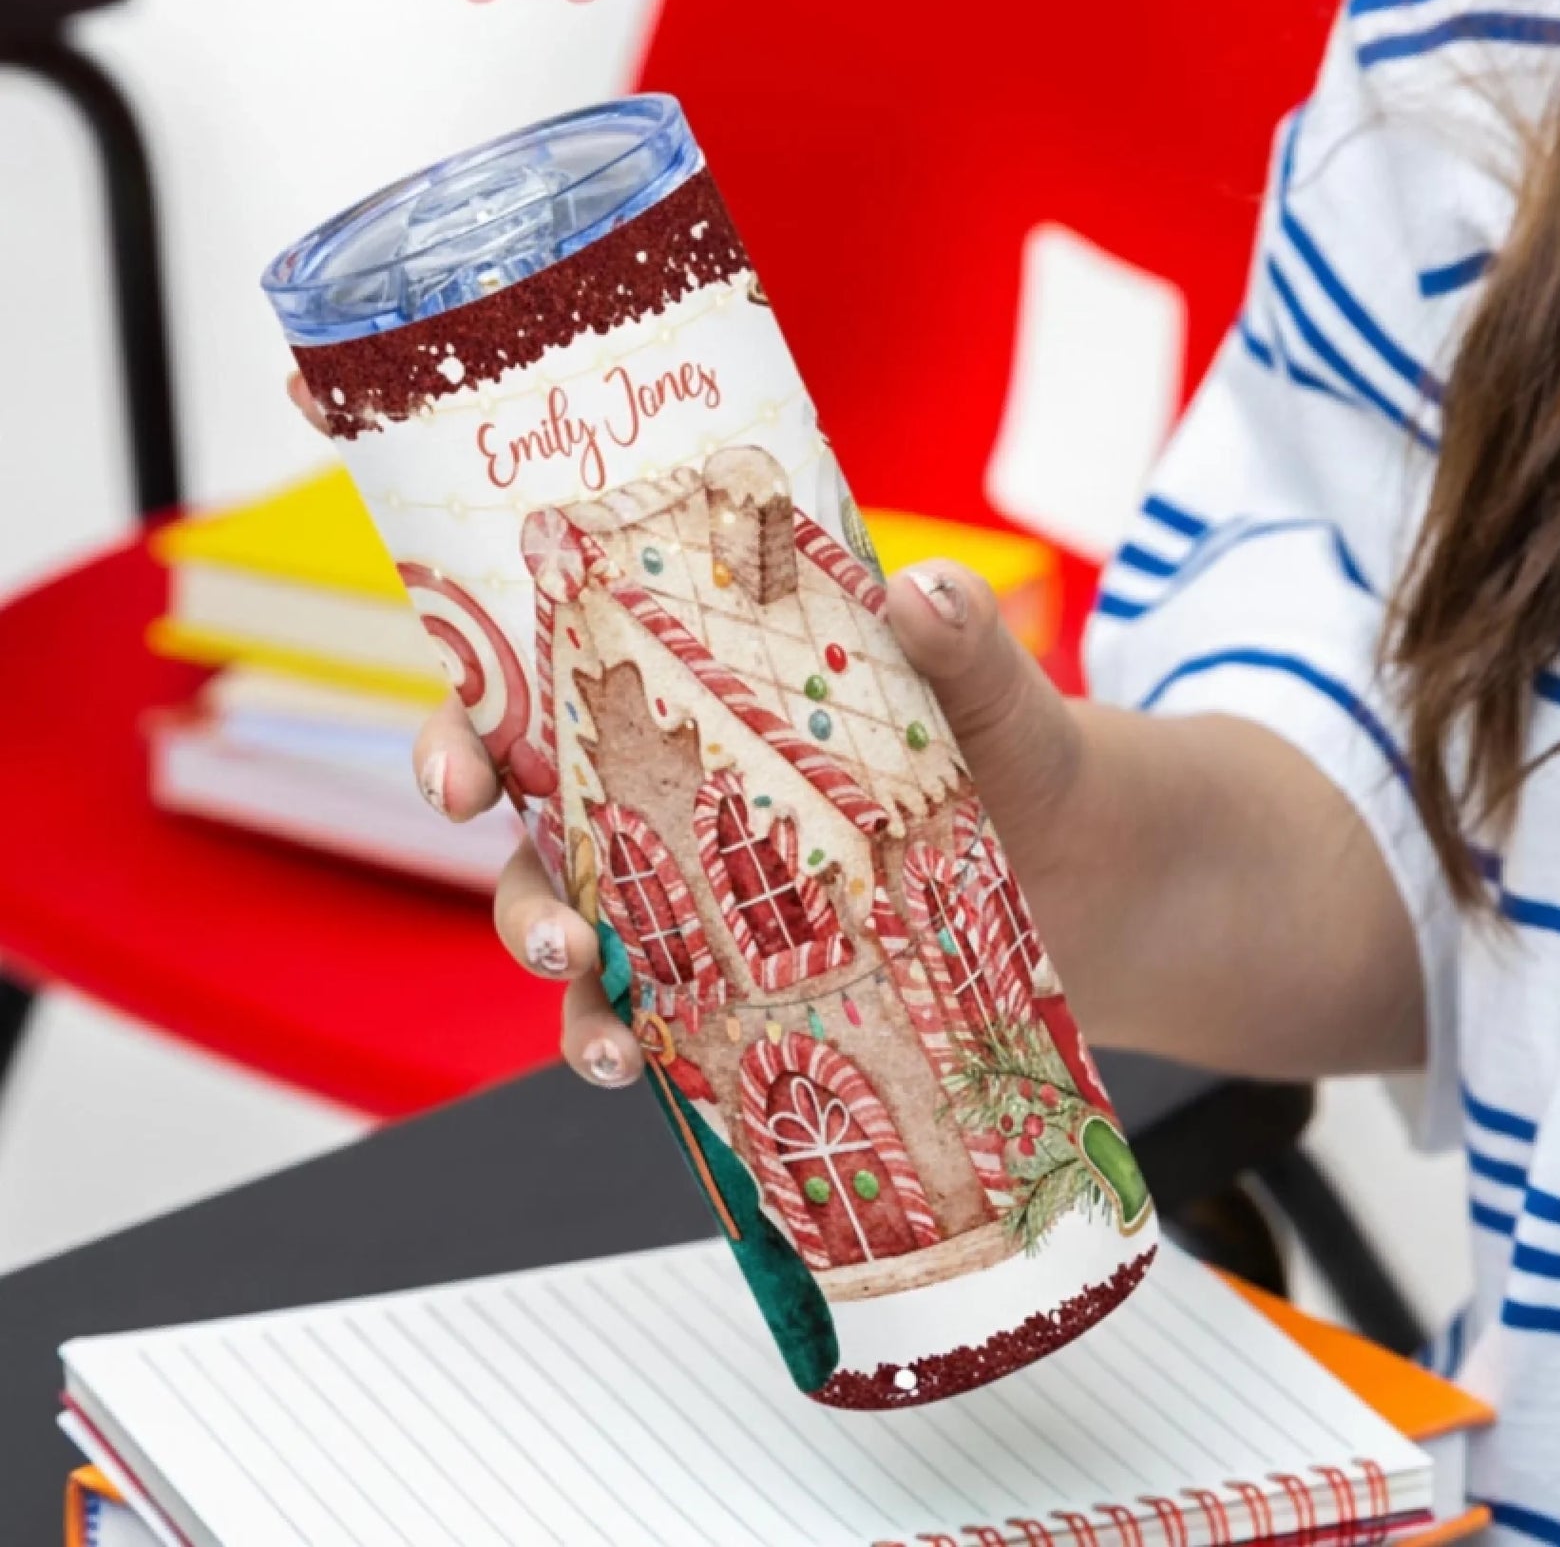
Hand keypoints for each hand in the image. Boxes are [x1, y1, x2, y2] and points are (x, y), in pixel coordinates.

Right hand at [285, 372, 1095, 1089]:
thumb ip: (966, 647)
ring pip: (560, 895)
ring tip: (586, 985)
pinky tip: (630, 1061)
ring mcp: (694, 872)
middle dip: (461, 773)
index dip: (462, 600)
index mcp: (713, 670)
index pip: (564, 625)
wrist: (1096, 885)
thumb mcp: (998, 695)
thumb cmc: (1025, 760)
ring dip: (536, 937)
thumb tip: (923, 587)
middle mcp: (676, 768)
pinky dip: (613, 1037)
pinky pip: (638, 1006)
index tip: (395, 567)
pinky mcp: (731, 971)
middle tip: (472, 798)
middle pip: (521, 761)